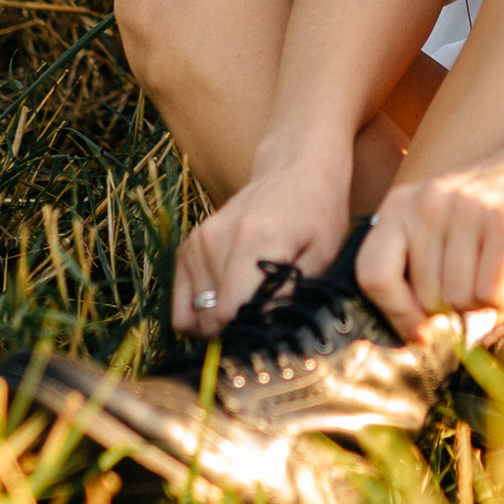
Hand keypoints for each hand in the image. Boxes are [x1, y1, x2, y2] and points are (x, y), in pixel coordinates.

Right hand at [172, 148, 354, 338]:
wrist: (295, 170)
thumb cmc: (317, 215)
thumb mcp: (323, 257)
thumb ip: (292, 295)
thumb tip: (266, 331)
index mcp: (252, 241)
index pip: (229, 313)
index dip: (250, 334)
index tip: (271, 333)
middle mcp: (215, 240)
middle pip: (210, 319)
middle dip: (236, 334)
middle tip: (265, 325)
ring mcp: (197, 243)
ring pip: (194, 317)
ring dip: (220, 324)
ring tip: (250, 308)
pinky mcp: (188, 247)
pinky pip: (181, 305)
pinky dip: (201, 314)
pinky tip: (229, 303)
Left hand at [353, 99, 503, 333]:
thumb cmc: (493, 210)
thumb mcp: (445, 231)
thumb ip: (425, 281)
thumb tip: (425, 342)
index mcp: (400, 206)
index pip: (371, 275)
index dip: (395, 313)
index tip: (421, 331)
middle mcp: (426, 204)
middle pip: (424, 298)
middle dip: (452, 308)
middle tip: (474, 281)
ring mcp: (465, 210)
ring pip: (458, 300)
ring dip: (480, 300)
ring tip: (493, 265)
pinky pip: (492, 292)